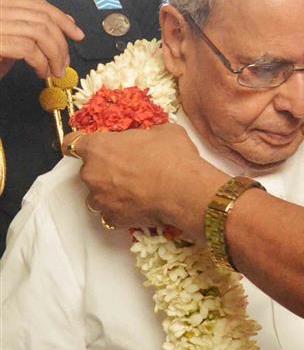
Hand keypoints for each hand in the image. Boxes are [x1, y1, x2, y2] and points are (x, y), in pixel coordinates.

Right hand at [0, 0, 84, 79]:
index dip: (62, 18)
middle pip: (42, 18)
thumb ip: (29, 29)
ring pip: (39, 32)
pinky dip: (41, 62)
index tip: (78, 34)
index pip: (36, 3)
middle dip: (61, 42)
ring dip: (55, 54)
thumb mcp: (8, 40)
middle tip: (65, 63)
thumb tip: (64, 24)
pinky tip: (40, 73)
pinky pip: (27, 49)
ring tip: (55, 71)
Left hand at [69, 125, 224, 236]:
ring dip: (110, 193)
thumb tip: (152, 137)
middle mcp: (92, 173)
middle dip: (105, 171)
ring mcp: (99, 198)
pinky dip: (121, 212)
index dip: (81, 144)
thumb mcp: (165, 132)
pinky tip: (139, 207)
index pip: (72, 143)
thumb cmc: (173, 158)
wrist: (185, 191)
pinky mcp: (112, 218)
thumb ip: (148, 134)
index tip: (88, 147)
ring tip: (135, 192)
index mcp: (98, 147)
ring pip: (97, 195)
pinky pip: (111, 215)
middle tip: (129, 170)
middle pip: (88, 171)